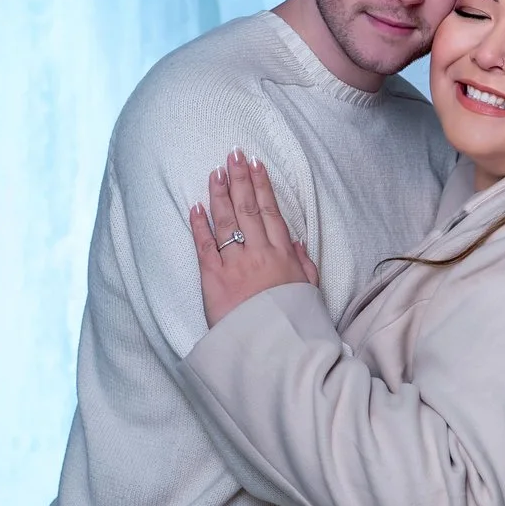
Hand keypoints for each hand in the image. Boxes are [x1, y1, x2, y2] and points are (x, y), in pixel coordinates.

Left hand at [189, 151, 317, 327]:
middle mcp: (259, 254)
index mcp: (283, 255)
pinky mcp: (214, 280)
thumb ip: (303, 263)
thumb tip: (295, 239)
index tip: (255, 165)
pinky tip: (196, 205)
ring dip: (220, 193)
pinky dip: (199, 225)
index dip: (262, 186)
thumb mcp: (308, 291)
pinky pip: (205, 246)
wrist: (275, 351)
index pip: (270, 212)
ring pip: (226, 221)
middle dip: (240, 179)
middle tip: (233, 154)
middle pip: (247, 209)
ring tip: (215, 172)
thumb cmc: (293, 323)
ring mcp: (236, 265)